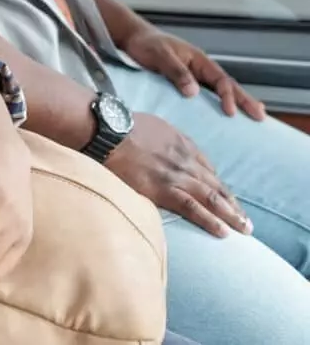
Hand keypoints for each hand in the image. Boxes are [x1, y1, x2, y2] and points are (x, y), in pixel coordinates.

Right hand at [106, 112, 251, 237]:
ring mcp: (177, 177)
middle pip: (216, 186)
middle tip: (246, 222)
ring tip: (244, 229)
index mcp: (184, 145)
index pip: (207, 169)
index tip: (226, 199)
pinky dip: (210, 220)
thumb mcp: (156, 125)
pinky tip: (223, 231)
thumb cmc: (125, 126)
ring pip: (211, 198)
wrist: (111, 131)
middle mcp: (186, 162)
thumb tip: (167, 147)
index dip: (218, 186)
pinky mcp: (164, 190)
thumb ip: (168, 139)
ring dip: (231, 215)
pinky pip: (192, 208)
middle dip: (233, 205)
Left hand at [123, 28, 265, 119]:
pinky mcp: (183, 84)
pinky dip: (215, 105)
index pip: (220, 80)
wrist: (133, 39)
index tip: (230, 112)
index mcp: (199, 60)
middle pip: (227, 86)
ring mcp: (194, 77)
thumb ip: (176, 72)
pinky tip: (219, 117)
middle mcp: (200, 69)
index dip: (227, 96)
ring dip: (234, 103)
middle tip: (261, 116)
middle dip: (244, 100)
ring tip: (250, 118)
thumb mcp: (160, 56)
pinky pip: (203, 96)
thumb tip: (193, 93)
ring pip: (217, 92)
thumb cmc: (146, 45)